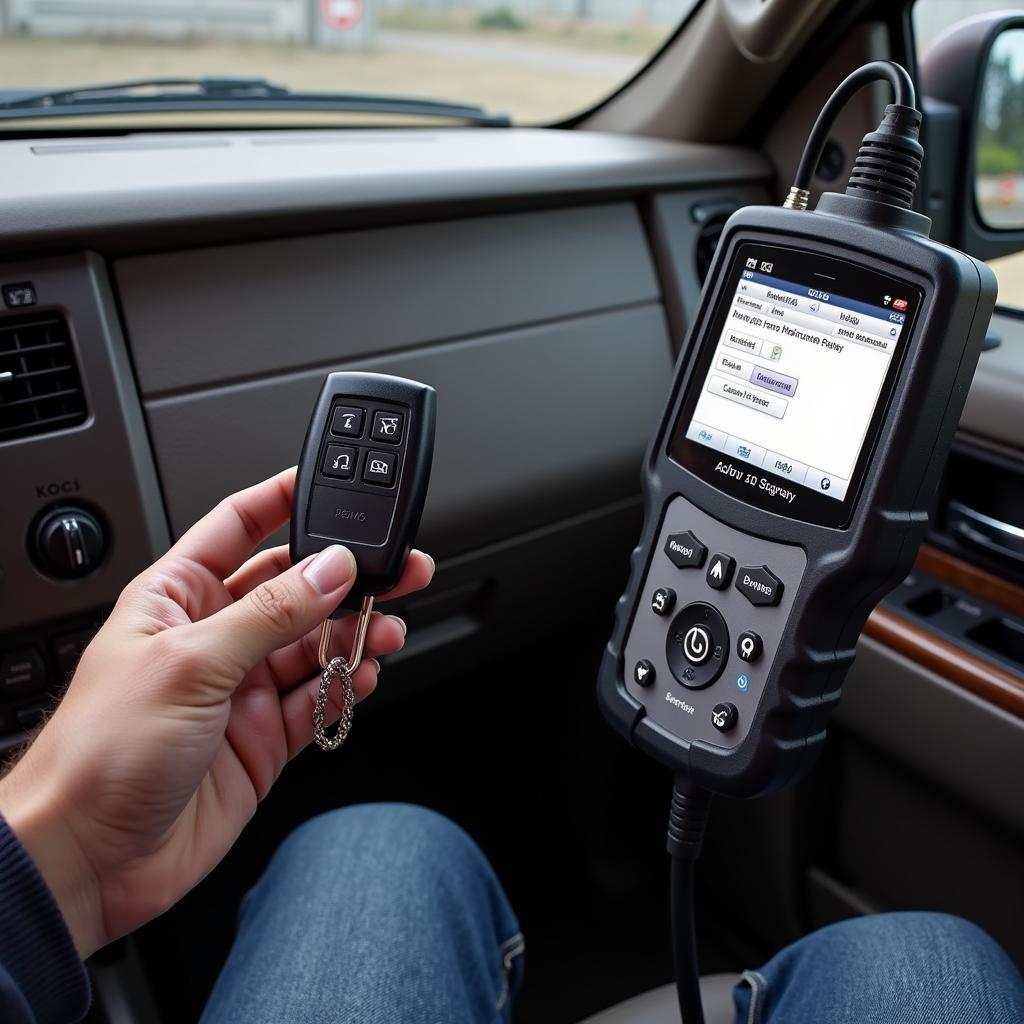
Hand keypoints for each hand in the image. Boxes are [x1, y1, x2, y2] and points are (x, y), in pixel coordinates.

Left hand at [0, 468, 433, 957]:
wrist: (89, 860)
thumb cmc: (99, 754)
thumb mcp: (190, 663)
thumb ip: (270, 613)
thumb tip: (331, 568)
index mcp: (177, 598)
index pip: (238, 527)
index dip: (282, 499)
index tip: (329, 482)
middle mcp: (213, 637)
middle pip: (294, 587)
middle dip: (346, 575)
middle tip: (396, 566)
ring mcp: (241, 688)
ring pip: (316, 643)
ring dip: (356, 633)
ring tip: (386, 629)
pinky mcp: (263, 738)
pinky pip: (319, 698)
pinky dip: (347, 686)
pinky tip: (363, 675)